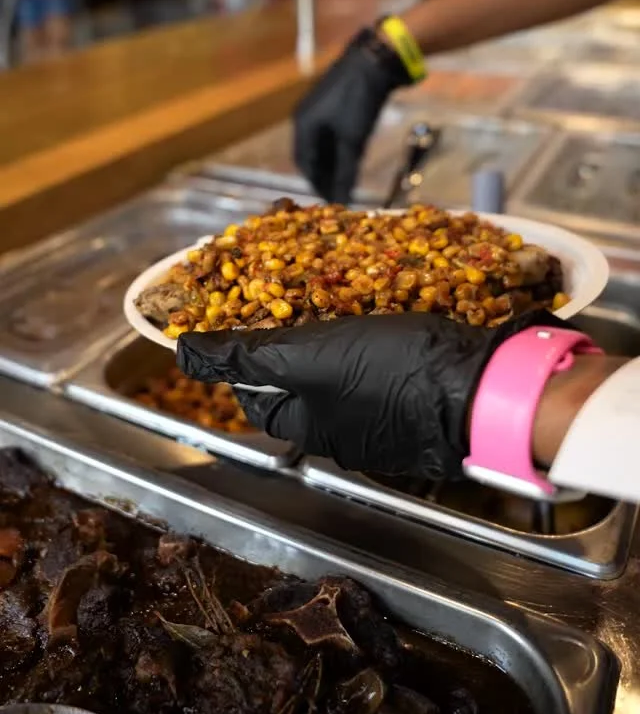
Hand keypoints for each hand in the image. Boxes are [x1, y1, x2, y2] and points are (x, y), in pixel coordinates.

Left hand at [177, 310, 564, 479]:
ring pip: (343, 363)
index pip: (253, 392)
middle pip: (299, 375)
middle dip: (296, 328)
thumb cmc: (390, 373)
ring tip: (342, 285)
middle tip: (303, 289)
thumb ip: (243, 355)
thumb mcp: (303, 356)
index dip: (243, 352)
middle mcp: (343, 428)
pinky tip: (387, 300)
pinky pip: (384, 359)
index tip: (247, 313)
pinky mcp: (420, 391)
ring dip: (338, 323)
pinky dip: (378, 328)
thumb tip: (184, 354)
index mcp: (308, 425)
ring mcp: (385, 413)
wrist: (482, 384)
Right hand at [294, 28, 410, 202]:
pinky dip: (340, 148)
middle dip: (325, 175)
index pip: (305, 164)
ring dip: (334, 163)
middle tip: (340, 193)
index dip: (317, 184)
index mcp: (303, 125)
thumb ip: (346, 171)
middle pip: (312, 155)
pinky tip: (353, 158)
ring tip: (348, 180)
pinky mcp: (335, 103)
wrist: (374, 60)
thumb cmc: (358, 100)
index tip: (331, 201)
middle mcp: (306, 118)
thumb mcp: (352, 139)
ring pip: (323, 144)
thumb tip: (343, 201)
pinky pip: (333, 132)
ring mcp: (320, 109)